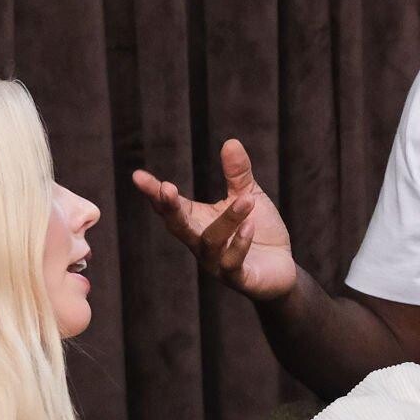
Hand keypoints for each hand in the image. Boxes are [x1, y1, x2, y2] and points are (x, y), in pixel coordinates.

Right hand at [131, 139, 297, 302]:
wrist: (281, 269)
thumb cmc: (260, 231)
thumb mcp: (248, 197)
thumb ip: (237, 174)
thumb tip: (231, 141)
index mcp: (198, 224)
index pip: (172, 207)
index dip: (154, 194)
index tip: (137, 176)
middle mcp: (201, 245)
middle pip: (178, 227)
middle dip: (169, 208)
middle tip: (165, 187)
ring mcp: (217, 264)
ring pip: (211, 241)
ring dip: (228, 219)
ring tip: (246, 200)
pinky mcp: (239, 278)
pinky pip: (232, 263)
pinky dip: (239, 244)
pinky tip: (249, 227)